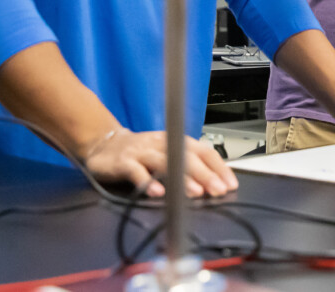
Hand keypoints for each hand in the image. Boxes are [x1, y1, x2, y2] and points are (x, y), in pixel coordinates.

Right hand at [82, 128, 237, 197]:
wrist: (103, 143)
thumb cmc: (140, 153)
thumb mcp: (166, 154)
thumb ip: (186, 167)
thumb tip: (213, 185)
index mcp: (175, 140)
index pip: (203, 150)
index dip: (218, 166)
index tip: (230, 183)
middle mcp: (161, 143)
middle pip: (186, 155)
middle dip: (205, 174)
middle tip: (218, 190)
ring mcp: (142, 151)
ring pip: (164, 162)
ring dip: (182, 178)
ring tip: (196, 192)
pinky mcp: (123, 162)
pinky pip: (136, 171)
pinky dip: (147, 182)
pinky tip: (157, 193)